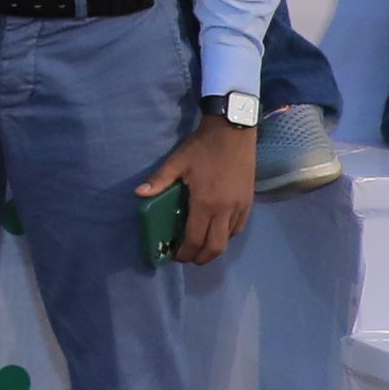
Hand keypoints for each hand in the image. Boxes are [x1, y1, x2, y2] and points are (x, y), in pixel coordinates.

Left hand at [148, 114, 256, 266]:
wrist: (234, 131)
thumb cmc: (202, 147)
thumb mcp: (177, 161)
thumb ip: (159, 180)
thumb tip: (139, 193)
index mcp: (206, 203)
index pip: (195, 238)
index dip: (185, 252)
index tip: (175, 256)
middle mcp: (225, 210)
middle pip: (215, 247)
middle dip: (200, 257)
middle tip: (187, 258)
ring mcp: (240, 207)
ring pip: (228, 239)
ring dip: (214, 247)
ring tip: (199, 246)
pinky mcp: (248, 202)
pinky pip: (238, 227)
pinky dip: (227, 235)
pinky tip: (216, 230)